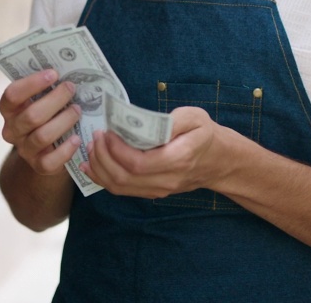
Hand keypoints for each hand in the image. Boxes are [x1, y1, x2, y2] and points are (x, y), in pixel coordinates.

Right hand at [0, 69, 82, 175]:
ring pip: (42, 136)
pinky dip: (66, 150)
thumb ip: (47, 87)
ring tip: (78, 110)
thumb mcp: (41, 99)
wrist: (46, 149)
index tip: (53, 73)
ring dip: (63, 121)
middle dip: (55, 100)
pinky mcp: (39, 166)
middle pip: (31, 116)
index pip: (12, 95)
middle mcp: (12, 130)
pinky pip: (50, 161)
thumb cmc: (47, 113)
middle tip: (71, 88)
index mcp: (9, 110)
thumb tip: (69, 67)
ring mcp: (25, 149)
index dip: (32, 83)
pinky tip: (77, 139)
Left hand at [83, 106, 232, 197]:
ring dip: (100, 168)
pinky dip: (103, 178)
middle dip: (103, 157)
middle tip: (96, 136)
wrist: (218, 161)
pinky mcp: (152, 192)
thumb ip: (174, 120)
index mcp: (178, 159)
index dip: (116, 150)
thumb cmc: (205, 134)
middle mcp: (167, 179)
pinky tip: (92, 166)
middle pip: (124, 177)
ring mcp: (159, 189)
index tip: (107, 132)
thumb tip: (147, 123)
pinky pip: (123, 190)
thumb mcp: (196, 117)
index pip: (138, 163)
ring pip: (120, 187)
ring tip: (92, 148)